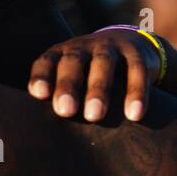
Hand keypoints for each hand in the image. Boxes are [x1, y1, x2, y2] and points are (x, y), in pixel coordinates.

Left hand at [28, 28, 162, 122]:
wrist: (131, 44)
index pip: (46, 62)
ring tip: (94, 116)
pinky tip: (133, 115)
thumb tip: (45, 131)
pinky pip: (137, 71)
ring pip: (103, 64)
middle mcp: (83, 47)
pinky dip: (136, 93)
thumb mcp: (72, 79)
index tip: (39, 94)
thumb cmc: (89, 74)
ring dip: (98, 90)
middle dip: (67, 86)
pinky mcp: (137, 54)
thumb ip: (58, 97)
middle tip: (65, 111)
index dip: (41, 76)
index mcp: (60, 53)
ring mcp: (110, 47)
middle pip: (73, 62)